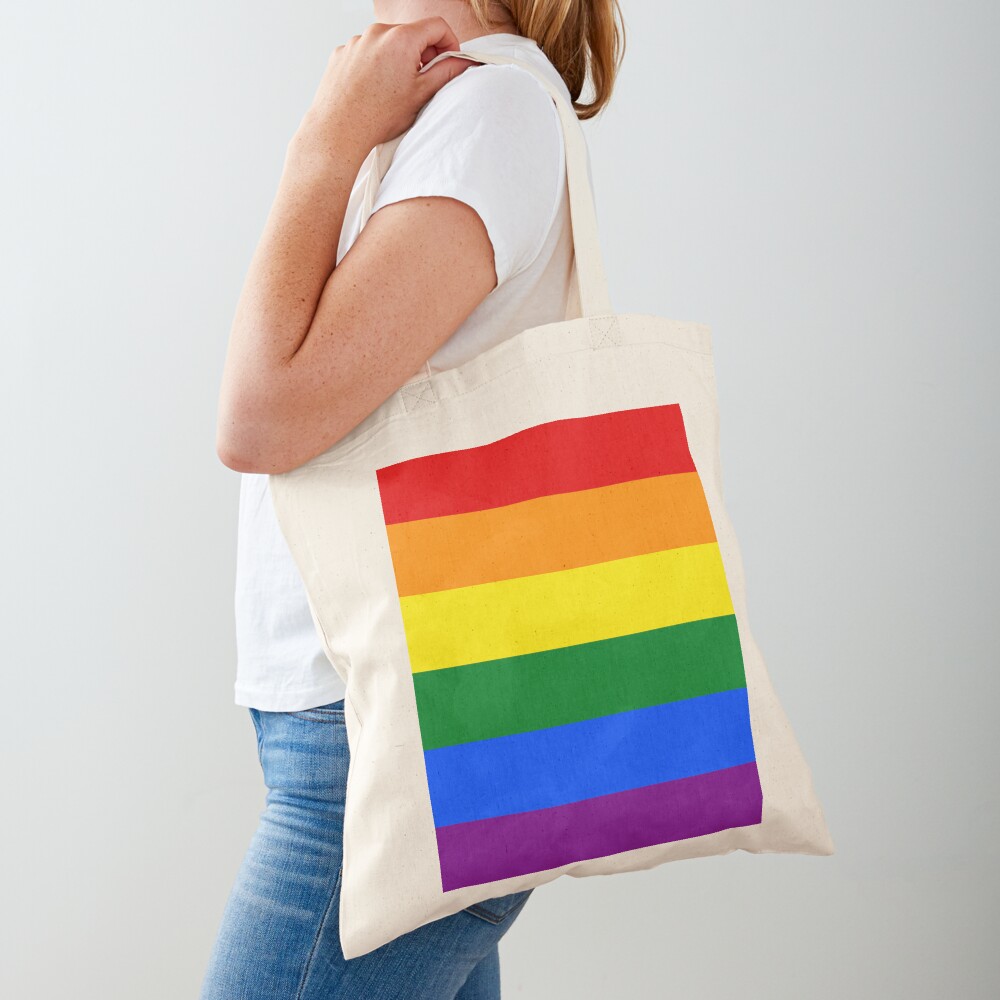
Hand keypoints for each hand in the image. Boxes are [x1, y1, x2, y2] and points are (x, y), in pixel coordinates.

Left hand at [298, 17, 476, 153]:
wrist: (339, 129)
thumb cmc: (378, 116)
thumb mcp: (421, 95)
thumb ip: (446, 72)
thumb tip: (462, 62)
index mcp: (402, 38)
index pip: (437, 26)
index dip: (450, 42)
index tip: (450, 59)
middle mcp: (378, 32)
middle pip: (411, 34)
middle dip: (422, 53)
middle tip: (423, 81)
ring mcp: (357, 41)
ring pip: (388, 44)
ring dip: (398, 59)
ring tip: (394, 90)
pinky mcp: (343, 52)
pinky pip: (367, 52)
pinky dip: (376, 65)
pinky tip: (374, 89)